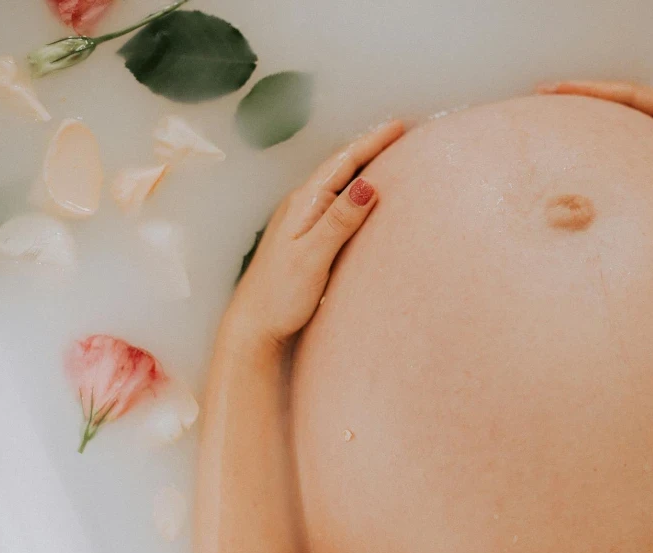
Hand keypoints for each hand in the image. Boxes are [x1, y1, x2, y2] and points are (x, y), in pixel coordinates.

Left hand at [226, 120, 404, 347]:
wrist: (252, 325)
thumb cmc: (281, 295)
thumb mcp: (313, 257)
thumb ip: (339, 221)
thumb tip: (368, 184)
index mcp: (304, 204)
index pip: (343, 163)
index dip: (372, 143)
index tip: (399, 126)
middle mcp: (301, 206)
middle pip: (340, 167)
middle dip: (370, 148)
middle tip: (399, 133)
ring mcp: (301, 221)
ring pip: (337, 184)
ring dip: (362, 167)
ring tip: (387, 157)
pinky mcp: (304, 237)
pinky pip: (335, 202)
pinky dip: (354, 191)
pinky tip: (362, 198)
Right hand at [537, 80, 652, 242]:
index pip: (631, 97)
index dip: (595, 92)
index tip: (559, 90)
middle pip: (617, 105)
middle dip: (580, 97)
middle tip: (540, 96)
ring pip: (617, 126)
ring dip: (586, 120)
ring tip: (551, 120)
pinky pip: (623, 151)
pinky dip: (599, 147)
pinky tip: (578, 157)